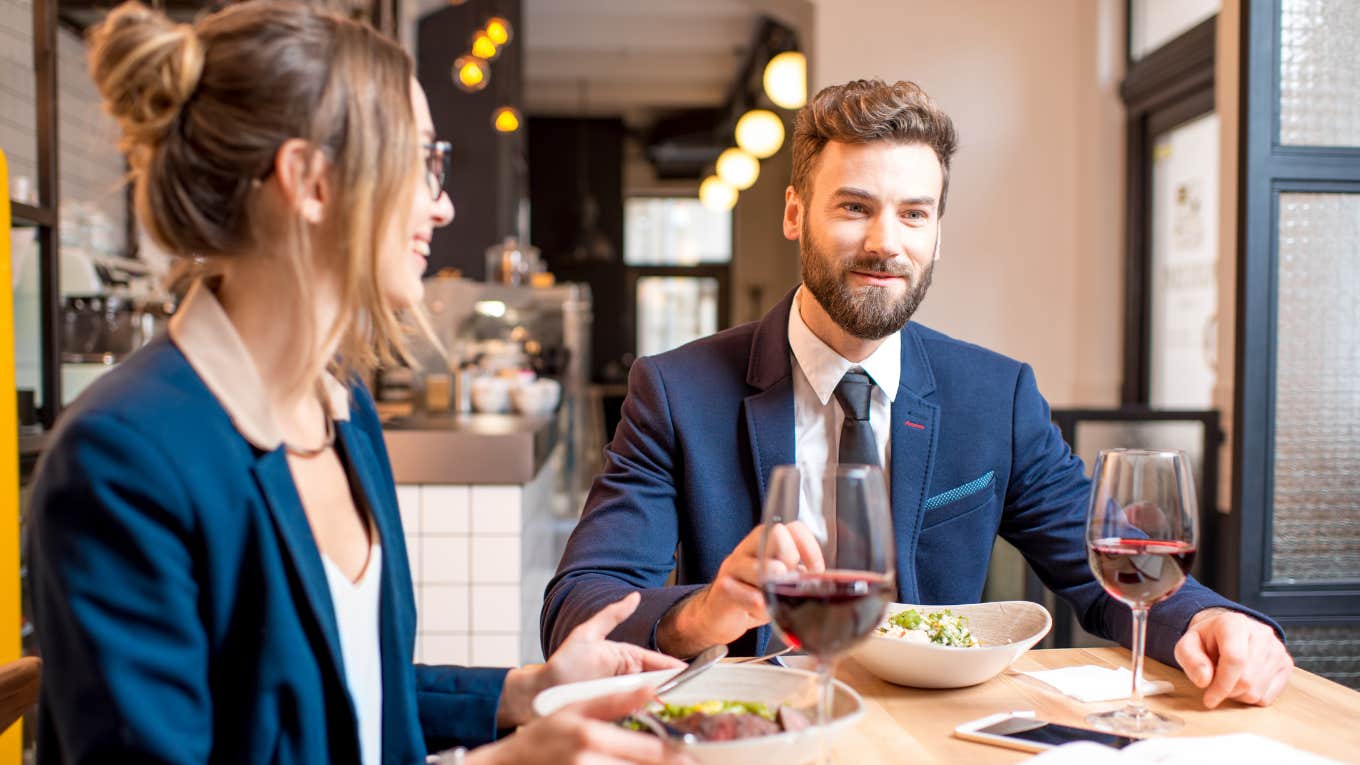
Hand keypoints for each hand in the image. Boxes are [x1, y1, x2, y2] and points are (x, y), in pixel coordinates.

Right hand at [468, 687, 697, 764]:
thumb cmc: (544, 735)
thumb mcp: (575, 707)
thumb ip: (613, 699)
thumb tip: (649, 687)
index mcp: (590, 736)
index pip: (648, 749)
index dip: (674, 754)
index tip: (691, 753)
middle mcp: (589, 761)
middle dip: (669, 763)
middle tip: (689, 762)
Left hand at [498, 593, 683, 728]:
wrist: (544, 691)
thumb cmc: (564, 662)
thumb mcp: (587, 634)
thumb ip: (612, 615)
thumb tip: (634, 596)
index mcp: (626, 658)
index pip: (657, 662)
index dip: (674, 668)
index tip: (692, 672)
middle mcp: (627, 678)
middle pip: (657, 683)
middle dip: (674, 687)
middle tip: (692, 694)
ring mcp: (622, 695)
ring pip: (649, 700)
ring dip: (663, 703)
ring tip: (679, 708)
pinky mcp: (616, 712)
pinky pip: (635, 713)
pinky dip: (647, 715)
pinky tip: (657, 719)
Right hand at [657, 521, 823, 656]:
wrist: (716, 615)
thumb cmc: (752, 595)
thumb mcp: (778, 583)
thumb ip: (796, 576)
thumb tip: (822, 581)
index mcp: (764, 542)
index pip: (792, 528)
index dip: (809, 548)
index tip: (815, 571)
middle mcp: (748, 549)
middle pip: (776, 537)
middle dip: (790, 560)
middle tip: (789, 581)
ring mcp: (733, 567)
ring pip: (759, 566)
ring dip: (773, 582)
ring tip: (775, 593)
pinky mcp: (722, 590)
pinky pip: (745, 594)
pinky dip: (757, 603)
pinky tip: (760, 608)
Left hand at [1175, 607, 1292, 707]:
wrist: (1226, 632)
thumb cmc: (1206, 640)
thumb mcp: (1187, 645)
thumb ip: (1190, 660)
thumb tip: (1204, 680)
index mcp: (1234, 623)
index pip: (1235, 659)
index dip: (1221, 684)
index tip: (1209, 699)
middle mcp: (1261, 634)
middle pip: (1246, 679)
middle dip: (1226, 691)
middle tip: (1214, 685)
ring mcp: (1277, 649)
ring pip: (1257, 691)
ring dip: (1237, 695)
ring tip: (1227, 679)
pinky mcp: (1286, 664)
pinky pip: (1267, 697)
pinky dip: (1250, 697)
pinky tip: (1242, 682)